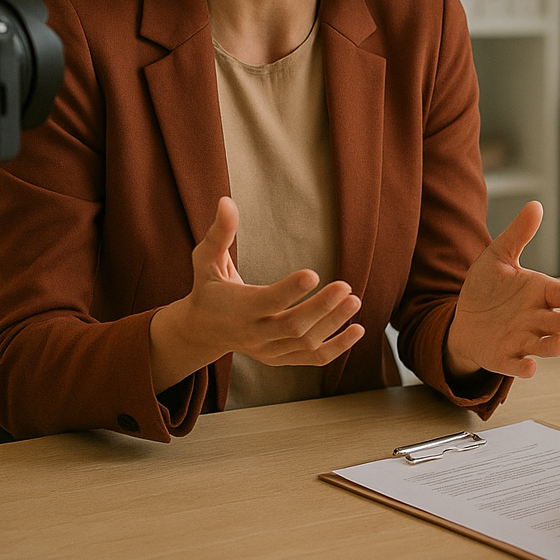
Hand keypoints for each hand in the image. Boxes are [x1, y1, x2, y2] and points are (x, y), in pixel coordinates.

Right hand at [148, 197, 365, 392]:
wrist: (202, 330)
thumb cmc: (208, 287)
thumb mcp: (206, 260)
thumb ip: (219, 233)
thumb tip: (225, 200)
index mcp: (238, 309)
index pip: (267, 301)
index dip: (290, 290)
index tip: (314, 274)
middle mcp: (253, 334)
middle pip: (291, 326)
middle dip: (320, 308)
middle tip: (346, 287)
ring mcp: (267, 350)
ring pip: (305, 343)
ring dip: (333, 324)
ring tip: (355, 300)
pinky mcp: (280, 359)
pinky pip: (312, 359)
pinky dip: (337, 347)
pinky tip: (357, 329)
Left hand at [444, 201, 559, 378]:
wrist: (463, 318)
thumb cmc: (488, 288)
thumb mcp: (498, 257)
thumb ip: (518, 235)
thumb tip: (535, 205)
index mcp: (541, 293)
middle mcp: (538, 318)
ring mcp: (523, 340)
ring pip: (545, 347)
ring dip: (554, 347)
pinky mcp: (505, 358)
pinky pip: (519, 366)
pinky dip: (525, 368)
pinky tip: (530, 368)